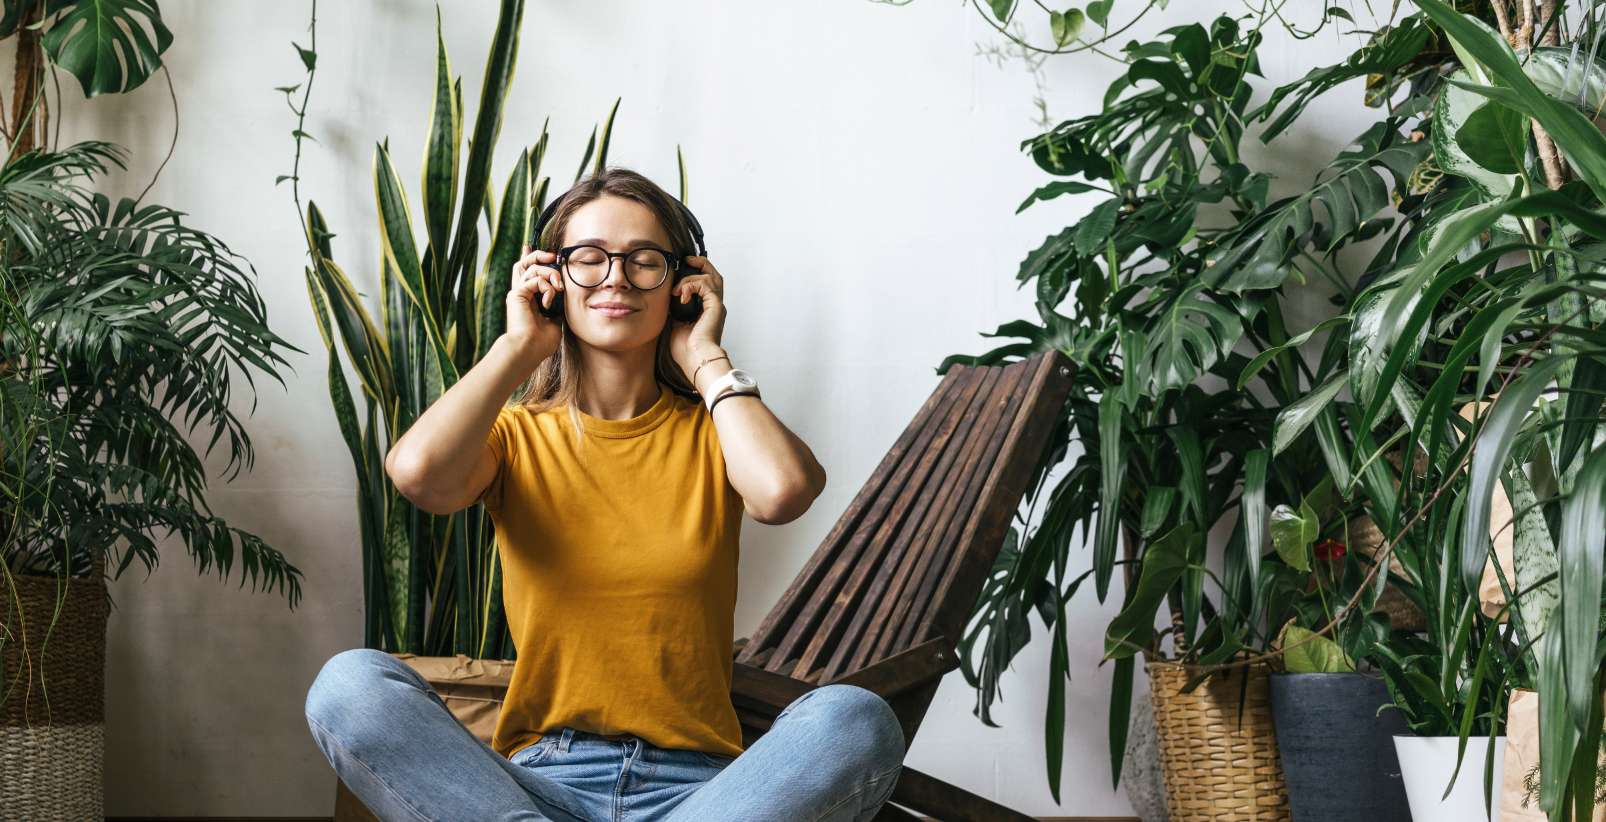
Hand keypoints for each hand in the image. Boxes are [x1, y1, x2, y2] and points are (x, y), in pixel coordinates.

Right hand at [505, 245, 563, 358]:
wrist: (529, 350)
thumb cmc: (541, 342)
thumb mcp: (555, 321)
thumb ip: (557, 307)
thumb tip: (563, 298)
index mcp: (528, 299)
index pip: (528, 273)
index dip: (533, 258)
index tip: (546, 252)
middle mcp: (520, 293)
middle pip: (524, 263)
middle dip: (539, 255)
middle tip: (553, 255)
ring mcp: (517, 293)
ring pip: (531, 268)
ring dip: (550, 274)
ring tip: (558, 288)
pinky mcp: (517, 294)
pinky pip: (535, 279)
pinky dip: (546, 287)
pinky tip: (549, 301)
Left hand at [669, 254, 728, 379]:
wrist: (695, 360)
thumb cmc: (686, 350)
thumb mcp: (675, 325)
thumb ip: (673, 311)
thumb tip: (664, 299)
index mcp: (706, 310)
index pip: (705, 284)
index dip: (694, 274)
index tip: (680, 270)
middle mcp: (714, 305)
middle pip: (714, 275)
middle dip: (700, 264)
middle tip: (686, 260)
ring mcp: (716, 305)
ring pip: (711, 276)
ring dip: (691, 277)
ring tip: (678, 289)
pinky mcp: (715, 305)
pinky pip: (705, 284)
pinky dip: (691, 285)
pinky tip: (681, 295)